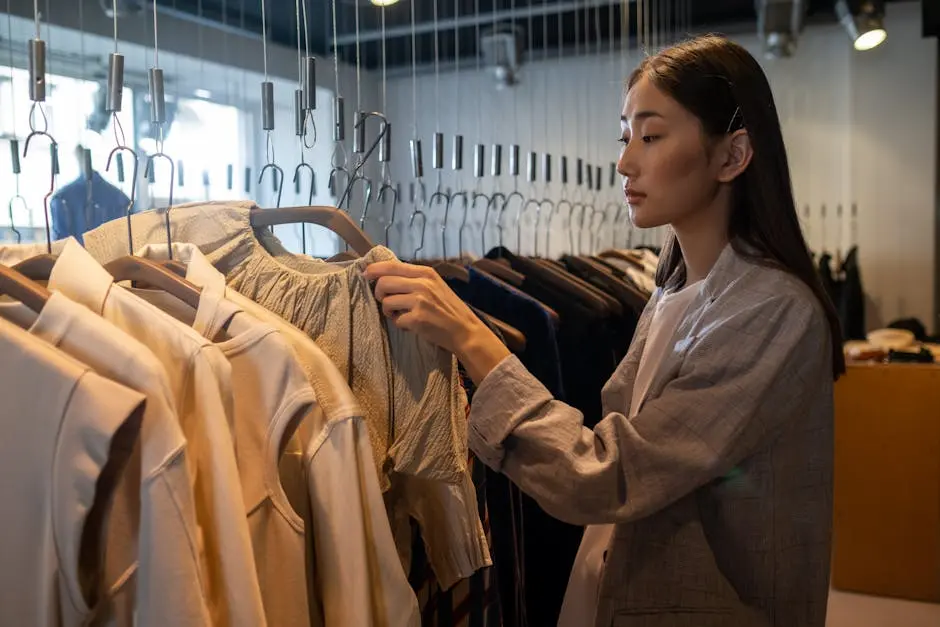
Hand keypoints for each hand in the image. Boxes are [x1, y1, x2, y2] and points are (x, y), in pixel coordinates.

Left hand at [364, 260, 510, 384]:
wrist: (465, 330)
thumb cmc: (448, 308)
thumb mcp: (435, 285)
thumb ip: (414, 279)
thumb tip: (385, 275)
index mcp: (426, 273)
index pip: (392, 265)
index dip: (374, 269)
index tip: (365, 274)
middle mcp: (422, 284)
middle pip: (383, 283)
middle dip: (379, 294)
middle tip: (387, 302)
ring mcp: (419, 301)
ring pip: (386, 302)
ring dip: (389, 311)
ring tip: (401, 315)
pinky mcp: (417, 319)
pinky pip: (395, 320)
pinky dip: (400, 324)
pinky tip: (411, 325)